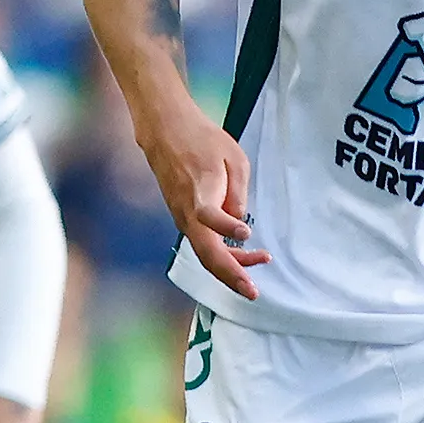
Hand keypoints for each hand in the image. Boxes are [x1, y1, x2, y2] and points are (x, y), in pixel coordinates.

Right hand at [139, 98, 266, 298]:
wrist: (166, 130)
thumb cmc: (202, 140)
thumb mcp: (234, 158)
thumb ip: (238, 194)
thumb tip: (238, 223)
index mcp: (198, 193)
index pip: (208, 217)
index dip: (226, 227)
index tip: (246, 233)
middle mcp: (186, 212)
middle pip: (207, 253)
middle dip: (231, 275)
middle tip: (252, 292)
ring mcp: (182, 217)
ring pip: (205, 253)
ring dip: (230, 267)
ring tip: (257, 270)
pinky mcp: (183, 217)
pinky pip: (202, 242)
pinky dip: (221, 254)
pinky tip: (242, 255)